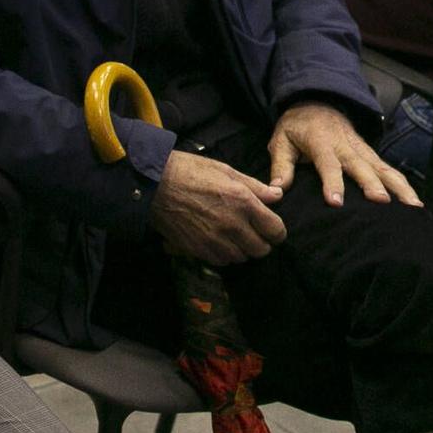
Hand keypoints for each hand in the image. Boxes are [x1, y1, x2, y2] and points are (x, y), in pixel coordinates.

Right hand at [149, 151, 286, 265]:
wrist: (154, 185)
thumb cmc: (189, 171)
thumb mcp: (225, 170)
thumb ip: (255, 186)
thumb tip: (277, 196)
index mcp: (243, 202)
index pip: (276, 230)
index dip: (277, 231)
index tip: (271, 228)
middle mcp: (232, 225)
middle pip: (261, 249)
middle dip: (261, 242)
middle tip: (253, 233)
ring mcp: (215, 240)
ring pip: (242, 257)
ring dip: (242, 249)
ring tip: (234, 237)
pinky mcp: (199, 249)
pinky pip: (222, 261)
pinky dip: (224, 254)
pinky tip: (218, 241)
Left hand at [266, 101, 421, 208]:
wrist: (316, 102)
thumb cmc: (296, 127)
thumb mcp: (281, 141)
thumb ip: (280, 166)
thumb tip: (277, 190)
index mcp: (321, 141)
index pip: (327, 163)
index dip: (332, 182)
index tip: (336, 202)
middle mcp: (346, 145)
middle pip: (362, 165)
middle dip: (372, 183)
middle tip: (381, 202)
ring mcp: (362, 149)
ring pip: (384, 167)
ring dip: (399, 186)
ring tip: (413, 207)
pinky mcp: (371, 154)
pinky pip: (389, 170)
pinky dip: (403, 185)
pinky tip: (415, 203)